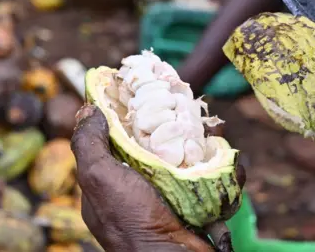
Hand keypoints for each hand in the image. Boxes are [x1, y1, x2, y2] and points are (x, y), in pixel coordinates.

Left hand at [71, 105, 244, 251]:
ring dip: (201, 144)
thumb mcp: (100, 178)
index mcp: (111, 183)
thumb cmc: (131, 220)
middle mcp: (139, 189)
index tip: (141, 93)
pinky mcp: (196, 205)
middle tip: (183, 107)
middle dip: (170, 126)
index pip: (115, 140)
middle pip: (154, 147)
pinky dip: (222, 169)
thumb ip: (89, 144)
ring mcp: (169, 197)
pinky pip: (211, 179)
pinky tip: (227, 158)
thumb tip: (88, 107)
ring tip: (212, 129)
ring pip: (186, 160)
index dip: (127, 116)